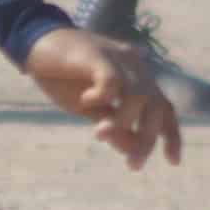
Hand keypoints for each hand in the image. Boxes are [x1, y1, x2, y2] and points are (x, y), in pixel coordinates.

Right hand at [26, 23, 181, 170]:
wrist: (36, 43)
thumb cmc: (64, 76)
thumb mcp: (92, 110)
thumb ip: (114, 125)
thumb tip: (133, 150)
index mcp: (137, 78)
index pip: (164, 108)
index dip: (171, 135)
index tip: (173, 162)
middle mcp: (135, 66)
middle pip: (156, 106)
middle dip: (148, 139)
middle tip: (133, 165)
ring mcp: (118, 58)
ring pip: (139, 97)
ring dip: (123, 123)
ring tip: (99, 133)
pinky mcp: (98, 55)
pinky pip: (113, 82)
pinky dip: (102, 97)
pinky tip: (85, 101)